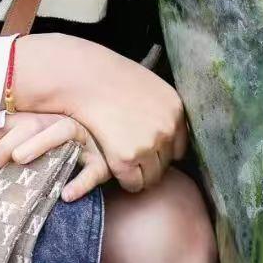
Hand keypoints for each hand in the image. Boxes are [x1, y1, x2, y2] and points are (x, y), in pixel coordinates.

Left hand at [0, 111, 110, 201]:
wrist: (112, 143)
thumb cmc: (63, 151)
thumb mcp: (33, 146)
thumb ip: (4, 150)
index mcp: (38, 120)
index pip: (5, 125)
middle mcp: (58, 124)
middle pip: (29, 125)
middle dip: (4, 144)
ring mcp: (83, 139)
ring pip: (63, 131)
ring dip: (40, 144)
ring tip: (19, 160)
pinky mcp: (103, 159)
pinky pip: (95, 168)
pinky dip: (82, 180)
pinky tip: (66, 194)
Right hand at [10, 34, 188, 194]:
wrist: (83, 79)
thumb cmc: (109, 78)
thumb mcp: (148, 86)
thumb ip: (161, 109)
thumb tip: (166, 129)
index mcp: (175, 109)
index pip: (179, 147)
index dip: (161, 150)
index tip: (146, 148)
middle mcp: (167, 128)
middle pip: (167, 164)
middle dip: (150, 162)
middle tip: (130, 154)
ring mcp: (149, 144)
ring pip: (152, 177)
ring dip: (138, 173)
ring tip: (121, 160)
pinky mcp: (127, 158)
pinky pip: (134, 184)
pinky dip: (125, 181)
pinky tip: (114, 167)